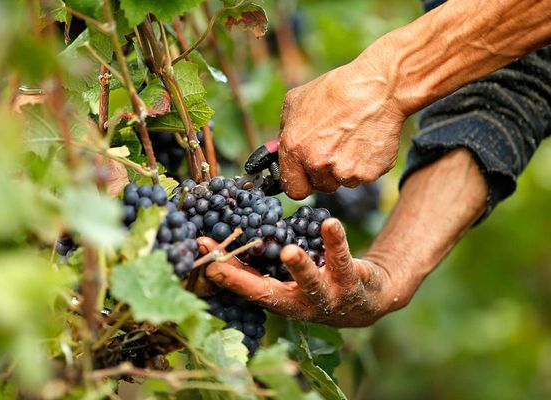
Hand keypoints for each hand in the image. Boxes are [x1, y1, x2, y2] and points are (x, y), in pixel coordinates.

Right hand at [198, 218, 407, 327]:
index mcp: (280, 301)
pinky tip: (330, 223)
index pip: (246, 287)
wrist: (366, 301)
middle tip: (221, 264)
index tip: (201, 249)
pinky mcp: (353, 282)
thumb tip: (219, 241)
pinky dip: (336, 241)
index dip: (222, 270)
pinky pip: (344, 260)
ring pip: (312, 283)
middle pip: (272, 294)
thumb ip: (257, 266)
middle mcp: (300, 304)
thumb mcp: (285, 280)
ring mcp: (328, 296)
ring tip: (288, 251)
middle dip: (245, 281)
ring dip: (299, 267)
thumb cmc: (314, 284)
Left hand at [278, 47, 406, 199]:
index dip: (300, 182)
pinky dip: (365, 164)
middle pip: (320, 186)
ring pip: (342, 182)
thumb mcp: (295, 102)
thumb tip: (278, 151)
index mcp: (295, 148)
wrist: (378, 87)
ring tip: (351, 140)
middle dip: (324, 172)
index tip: (305, 177)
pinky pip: (363, 177)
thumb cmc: (337, 90)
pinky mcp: (368, 173)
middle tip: (334, 147)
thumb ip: (284, 131)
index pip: (292, 188)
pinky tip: (365, 141)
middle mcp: (317, 162)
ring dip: (344, 168)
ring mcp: (344, 170)